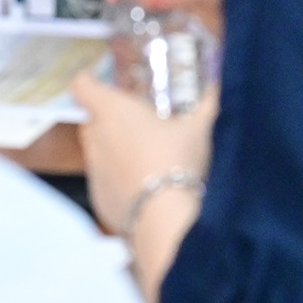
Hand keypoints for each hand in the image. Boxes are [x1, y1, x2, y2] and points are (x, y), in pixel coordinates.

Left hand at [72, 71, 214, 302]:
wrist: (165, 220)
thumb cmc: (177, 163)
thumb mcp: (200, 128)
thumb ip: (209, 103)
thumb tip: (220, 86)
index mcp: (112, 111)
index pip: (82, 86)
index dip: (89, 82)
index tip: (103, 84)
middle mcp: (95, 139)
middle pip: (91, 120)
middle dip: (108, 119)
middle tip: (138, 123)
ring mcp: (94, 172)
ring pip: (97, 152)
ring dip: (114, 151)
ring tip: (146, 157)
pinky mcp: (98, 200)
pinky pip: (105, 182)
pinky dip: (119, 181)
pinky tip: (146, 188)